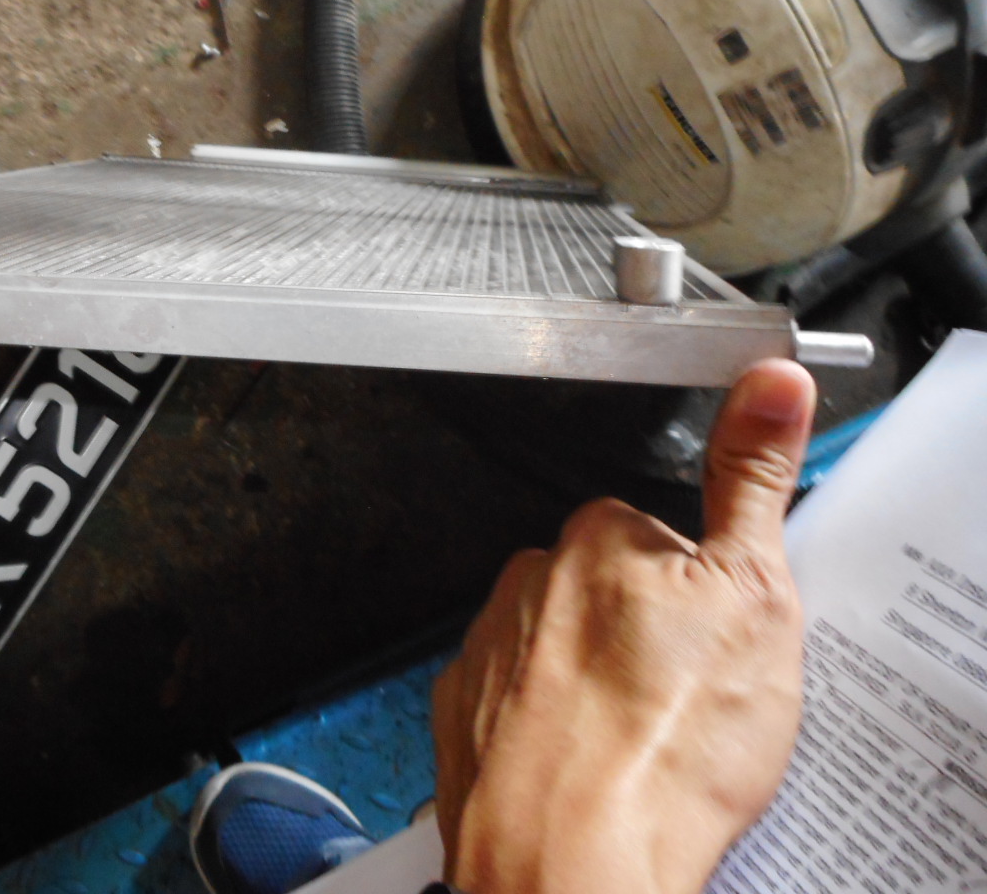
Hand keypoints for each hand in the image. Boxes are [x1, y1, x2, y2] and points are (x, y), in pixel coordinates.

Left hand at [433, 359, 816, 893]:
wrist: (569, 860)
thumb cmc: (659, 748)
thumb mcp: (752, 596)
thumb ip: (754, 479)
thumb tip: (769, 385)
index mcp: (597, 536)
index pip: (658, 532)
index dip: (699, 589)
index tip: (715, 634)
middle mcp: (527, 579)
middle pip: (606, 589)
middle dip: (645, 632)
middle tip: (689, 697)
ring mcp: (487, 646)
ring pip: (561, 648)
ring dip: (597, 682)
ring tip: (643, 743)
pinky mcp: (461, 711)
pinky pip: (518, 703)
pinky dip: (552, 727)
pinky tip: (594, 763)